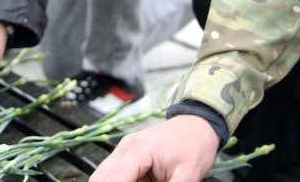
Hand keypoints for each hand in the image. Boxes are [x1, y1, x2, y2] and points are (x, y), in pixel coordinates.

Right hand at [90, 115, 220, 181]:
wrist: (199, 124)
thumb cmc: (195, 144)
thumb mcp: (188, 176)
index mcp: (137, 151)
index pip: (114, 180)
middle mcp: (125, 148)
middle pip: (101, 178)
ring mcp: (124, 150)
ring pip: (103, 176)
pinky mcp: (128, 155)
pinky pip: (114, 174)